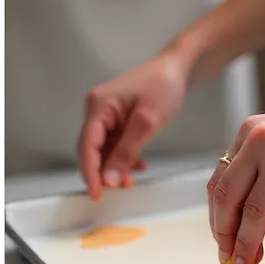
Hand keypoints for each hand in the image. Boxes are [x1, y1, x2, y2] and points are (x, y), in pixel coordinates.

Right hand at [78, 49, 190, 199]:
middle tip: (119, 188)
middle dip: (103, 172)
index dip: (90, 173)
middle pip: (91, 150)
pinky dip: (123, 158)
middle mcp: (97, 110)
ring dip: (114, 168)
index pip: (87, 145)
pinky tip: (137, 165)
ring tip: (130, 180)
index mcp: (99, 106)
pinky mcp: (116, 120)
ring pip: (103, 151)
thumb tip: (108, 181)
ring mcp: (106, 116)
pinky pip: (114, 146)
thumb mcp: (146, 122)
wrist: (177, 68)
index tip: (96, 195)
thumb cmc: (164, 86)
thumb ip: (126, 152)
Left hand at [207, 89, 264, 263]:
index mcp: (251, 132)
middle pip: (229, 200)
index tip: (221, 240)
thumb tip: (234, 214)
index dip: (216, 219)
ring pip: (255, 212)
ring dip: (248, 243)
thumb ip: (256, 163)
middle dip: (226, 236)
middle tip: (229, 258)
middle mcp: (263, 140)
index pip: (218, 183)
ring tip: (249, 260)